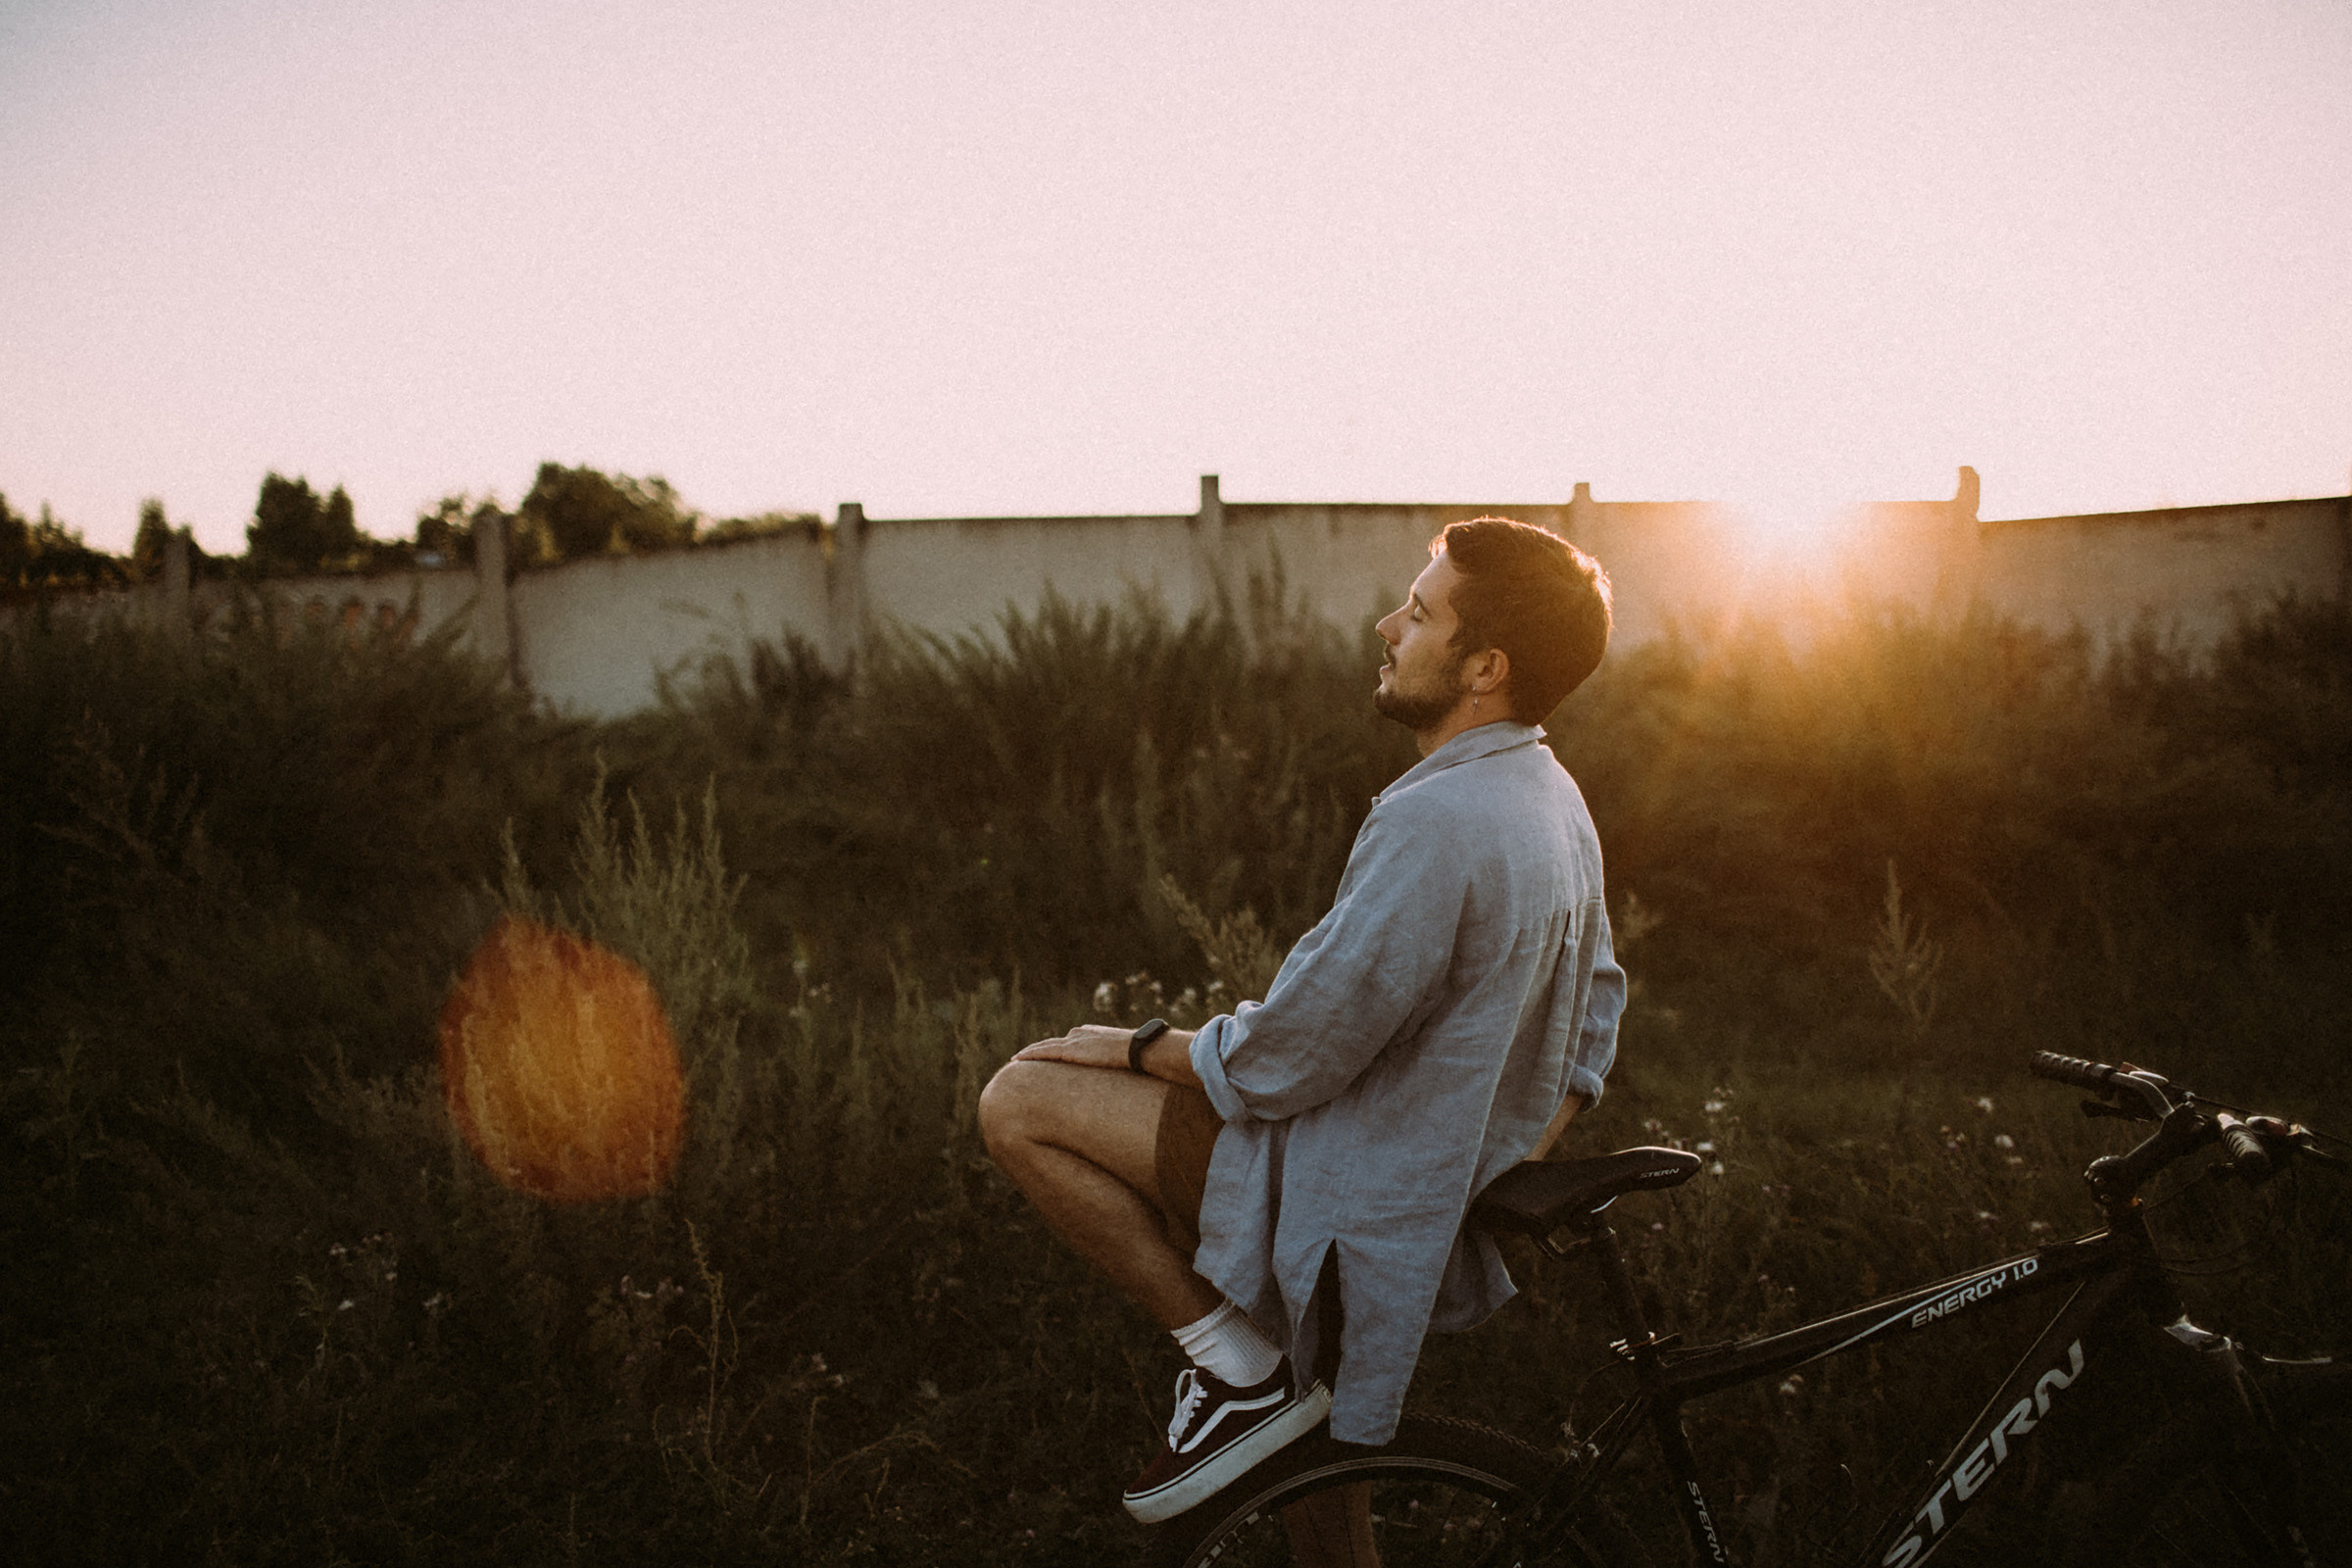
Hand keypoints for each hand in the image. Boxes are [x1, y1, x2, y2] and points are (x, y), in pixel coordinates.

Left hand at [1011, 1024, 1140, 1071]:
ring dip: (1029, 1052)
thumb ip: (1114, 1062)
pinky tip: (1017, 1058)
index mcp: (1091, 1034)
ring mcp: (1073, 1041)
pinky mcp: (1069, 1050)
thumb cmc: (1136, 1056)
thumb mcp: (1123, 1058)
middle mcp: (1079, 1034)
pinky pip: (1043, 1052)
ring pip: (1044, 1046)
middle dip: (1038, 1050)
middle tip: (1023, 1057)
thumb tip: (1119, 1072)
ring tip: (1016, 1059)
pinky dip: (1029, 1055)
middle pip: (1052, 1042)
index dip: (1055, 1048)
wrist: (1136, 1050)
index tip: (1045, 1054)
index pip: (1067, 1042)